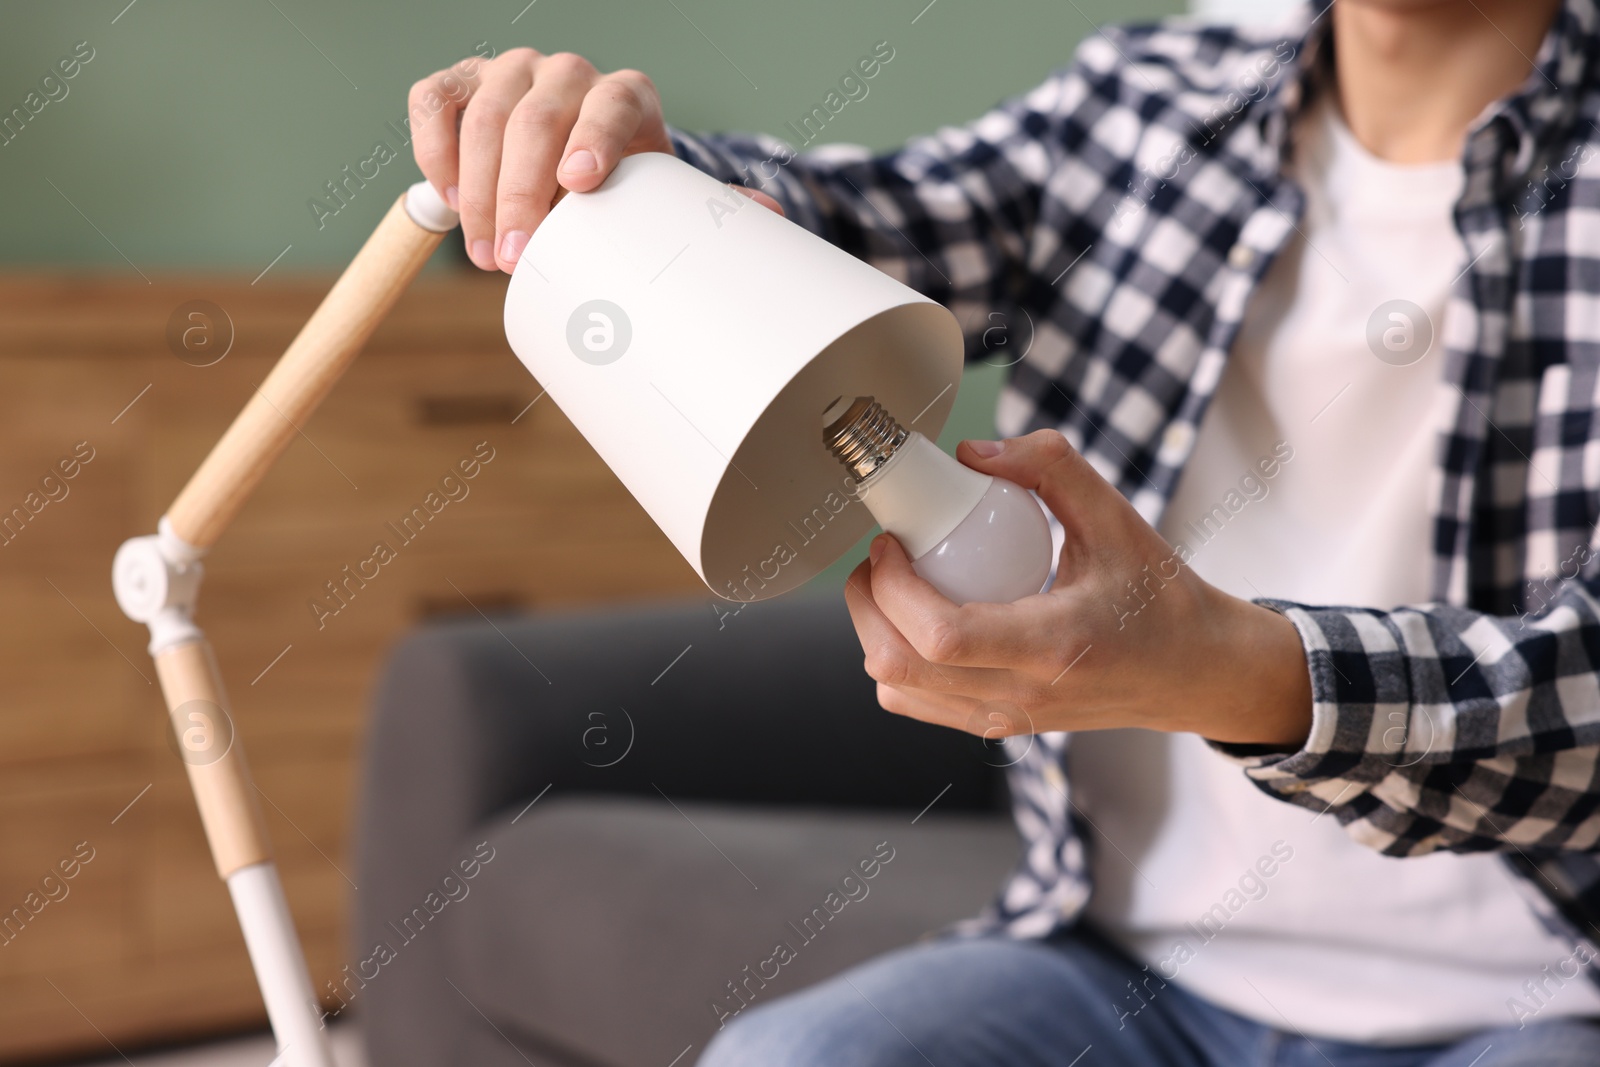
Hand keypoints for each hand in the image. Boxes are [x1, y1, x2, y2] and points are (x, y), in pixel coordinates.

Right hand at [409, 49, 781, 273]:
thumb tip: (771, 219)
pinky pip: (435, 104)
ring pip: (483, 116)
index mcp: (626, 96)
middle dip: (521, 193)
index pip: (612, 102)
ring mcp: (510, 73)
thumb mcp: (661, 197)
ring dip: (478, 191)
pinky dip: (434, 151)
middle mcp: (566, 72)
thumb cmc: (623, 192)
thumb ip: (705, 207)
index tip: (581, 185)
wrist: (578, 168)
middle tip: (514, 259)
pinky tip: (449, 198)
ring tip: (484, 251)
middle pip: (537, 118)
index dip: (595, 138)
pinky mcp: (460, 83)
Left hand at [843, 430, 1312, 747]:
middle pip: (900, 667)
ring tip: (894, 582)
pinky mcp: (999, 726)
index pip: (941, 637)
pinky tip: (919, 615)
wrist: (1192, 671)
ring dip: (876, 631)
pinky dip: (899, 658)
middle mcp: (1023, 694)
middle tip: (880, 555)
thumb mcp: (1117, 517)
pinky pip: (919, 702)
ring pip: (898, 690)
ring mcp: (1007, 718)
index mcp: (1054, 645)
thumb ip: (1049, 468)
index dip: (893, 587)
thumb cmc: (1159, 597)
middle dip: (867, 603)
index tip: (892, 541)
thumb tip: (970, 454)